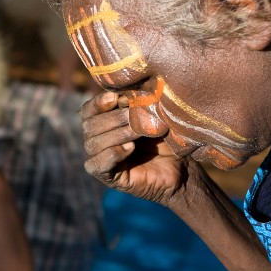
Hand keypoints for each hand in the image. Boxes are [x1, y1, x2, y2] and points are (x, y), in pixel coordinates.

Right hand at [81, 91, 191, 206]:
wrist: (182, 167)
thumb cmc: (166, 138)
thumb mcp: (150, 116)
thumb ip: (134, 104)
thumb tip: (123, 92)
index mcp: (103, 124)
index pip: (87, 112)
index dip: (97, 103)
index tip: (115, 97)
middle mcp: (98, 142)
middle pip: (89, 126)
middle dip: (112, 118)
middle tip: (134, 115)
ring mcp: (101, 161)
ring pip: (93, 144)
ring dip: (117, 134)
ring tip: (137, 131)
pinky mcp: (109, 178)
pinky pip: (97, 165)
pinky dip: (113, 154)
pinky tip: (130, 148)